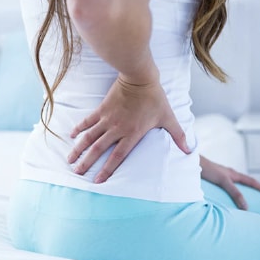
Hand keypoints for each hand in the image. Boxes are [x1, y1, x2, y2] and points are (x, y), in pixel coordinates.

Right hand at [68, 79, 190, 182]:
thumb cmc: (155, 99)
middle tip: (77, 172)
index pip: (118, 156)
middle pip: (98, 149)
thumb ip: (178, 135)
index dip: (107, 170)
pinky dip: (78, 128)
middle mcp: (117, 129)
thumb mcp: (169, 118)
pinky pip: (87, 121)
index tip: (98, 181)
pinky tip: (71, 136)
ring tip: (69, 159)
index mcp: (132, 134)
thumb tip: (190, 150)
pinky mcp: (101, 109)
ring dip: (78, 148)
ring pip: (89, 137)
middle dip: (87, 162)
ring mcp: (107, 119)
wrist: (140, 78)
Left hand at [199, 159, 259, 210]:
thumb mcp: (224, 181)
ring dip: (241, 189)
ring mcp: (221, 175)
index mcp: (234, 174)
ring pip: (235, 183)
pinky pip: (225, 185)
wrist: (192, 162)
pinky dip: (229, 190)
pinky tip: (224, 195)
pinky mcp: (213, 178)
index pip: (252, 181)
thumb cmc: (207, 169)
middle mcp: (229, 174)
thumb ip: (234, 192)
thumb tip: (246, 206)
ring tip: (244, 198)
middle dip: (254, 188)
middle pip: (245, 181)